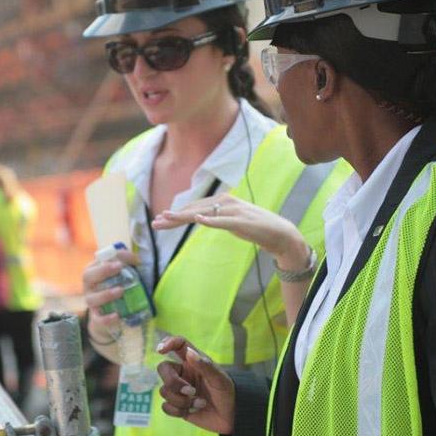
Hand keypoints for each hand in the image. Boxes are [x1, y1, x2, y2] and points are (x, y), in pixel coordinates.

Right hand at [82, 248, 138, 338]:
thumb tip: (136, 258)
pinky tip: (117, 315)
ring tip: (121, 291)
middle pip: (87, 276)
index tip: (121, 260)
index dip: (108, 259)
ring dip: (106, 294)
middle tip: (119, 267)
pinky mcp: (97, 319)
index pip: (96, 262)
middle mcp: (89, 287)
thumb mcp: (124, 274)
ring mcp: (92, 303)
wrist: (113, 314)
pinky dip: (107, 318)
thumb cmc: (117, 287)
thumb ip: (129, 264)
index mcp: (94, 272)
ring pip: (92, 299)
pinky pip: (99, 319)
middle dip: (103, 270)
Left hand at [151, 193, 309, 269]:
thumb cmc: (255, 228)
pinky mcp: (242, 221)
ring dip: (184, 216)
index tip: (160, 221)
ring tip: (168, 219)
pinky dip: (210, 220)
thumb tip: (200, 217)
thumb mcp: (231, 222)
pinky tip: (198, 219)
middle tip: (155, 222)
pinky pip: (223, 221)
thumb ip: (216, 218)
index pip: (194, 207)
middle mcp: (226, 202)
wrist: (280, 233)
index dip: (176, 214)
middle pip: (194, 209)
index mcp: (223, 201)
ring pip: (203, 213)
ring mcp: (234, 211)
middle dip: (173, 216)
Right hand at [156, 336, 235, 433]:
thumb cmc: (227, 393)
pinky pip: (166, 406)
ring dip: (180, 400)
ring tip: (199, 403)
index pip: (178, 345)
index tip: (160, 350)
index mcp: (193, 362)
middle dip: (173, 382)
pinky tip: (192, 411)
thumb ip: (205, 365)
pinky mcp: (177, 406)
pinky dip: (178, 410)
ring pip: (164, 390)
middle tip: (191, 391)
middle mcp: (183, 373)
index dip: (168, 342)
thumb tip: (189, 352)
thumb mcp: (219, 378)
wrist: (231, 417)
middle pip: (163, 368)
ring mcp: (179, 390)